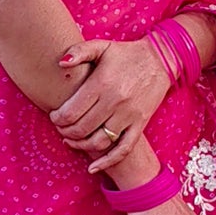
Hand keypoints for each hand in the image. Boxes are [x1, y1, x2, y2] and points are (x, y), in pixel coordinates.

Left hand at [51, 38, 171, 175]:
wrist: (161, 60)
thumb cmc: (126, 53)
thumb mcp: (102, 46)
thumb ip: (79, 51)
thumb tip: (60, 63)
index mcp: (102, 83)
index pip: (70, 112)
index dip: (57, 118)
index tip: (54, 115)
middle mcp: (115, 102)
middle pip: (81, 129)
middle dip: (65, 131)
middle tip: (60, 127)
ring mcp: (129, 116)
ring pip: (98, 142)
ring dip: (80, 145)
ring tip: (71, 140)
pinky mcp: (140, 124)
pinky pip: (123, 149)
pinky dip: (107, 162)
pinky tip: (93, 168)